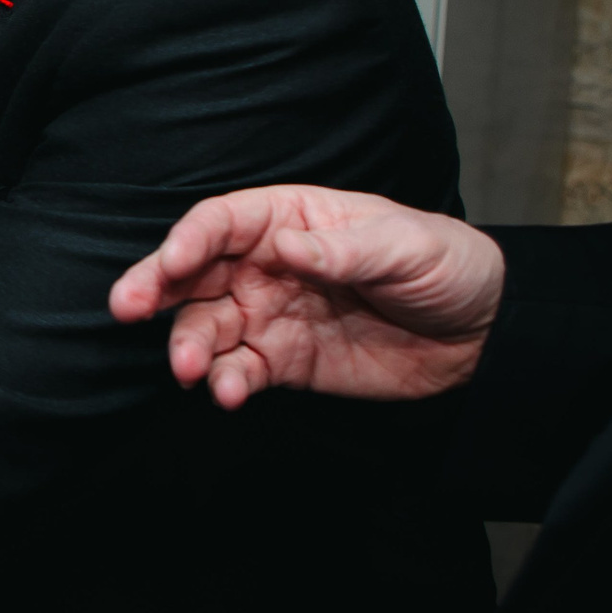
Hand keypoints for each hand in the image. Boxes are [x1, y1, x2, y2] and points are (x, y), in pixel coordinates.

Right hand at [108, 185, 504, 410]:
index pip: (222, 223)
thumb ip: (342, 249)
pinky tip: (229, 393)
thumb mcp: (405, 245)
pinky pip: (238, 370)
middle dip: (155, 289)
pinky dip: (226, 382)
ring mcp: (270, 314)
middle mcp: (267, 265)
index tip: (171, 263)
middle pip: (193, 273)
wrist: (485, 334)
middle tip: (126, 308)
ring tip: (190, 368)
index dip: (189, 239)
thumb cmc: (447, 266)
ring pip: (205, 326)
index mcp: (290, 219)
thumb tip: (286, 246)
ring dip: (188, 346)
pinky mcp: (283, 362)